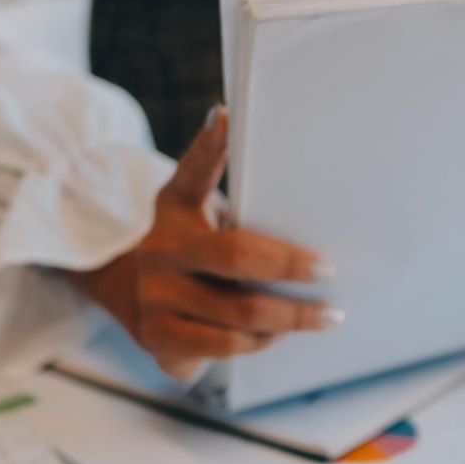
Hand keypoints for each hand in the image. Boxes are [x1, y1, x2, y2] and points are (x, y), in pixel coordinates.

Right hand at [70, 108, 340, 381]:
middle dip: (292, 266)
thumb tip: (234, 121)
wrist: (136, 303)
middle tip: (328, 271)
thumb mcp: (196, 210)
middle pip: (238, 258)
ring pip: (242, 312)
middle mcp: (161, 250)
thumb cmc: (190, 252)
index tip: (229, 118)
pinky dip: (262, 340)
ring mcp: (156, 297)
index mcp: (175, 209)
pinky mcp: (159, 338)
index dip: (211, 144)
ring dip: (290, 316)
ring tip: (323, 314)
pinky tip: (281, 334)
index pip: (194, 172)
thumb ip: (220, 178)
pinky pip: (228, 345)